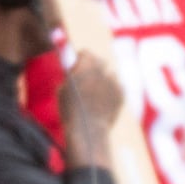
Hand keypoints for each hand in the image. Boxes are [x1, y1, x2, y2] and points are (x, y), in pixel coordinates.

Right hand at [59, 52, 122, 168]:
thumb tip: (75, 66)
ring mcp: (114, 82)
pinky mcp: (122, 93)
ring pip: (110, 74)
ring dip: (104, 79)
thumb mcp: (62, 90)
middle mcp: (102, 71)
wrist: (88, 130)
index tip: (79, 64)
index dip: (81, 59)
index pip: (86, 53)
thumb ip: (71, 74)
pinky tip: (104, 101)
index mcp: (85, 67)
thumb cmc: (70, 111)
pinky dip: (112, 90)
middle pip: (100, 61)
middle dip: (94, 66)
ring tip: (96, 92)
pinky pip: (117, 86)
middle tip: (88, 77)